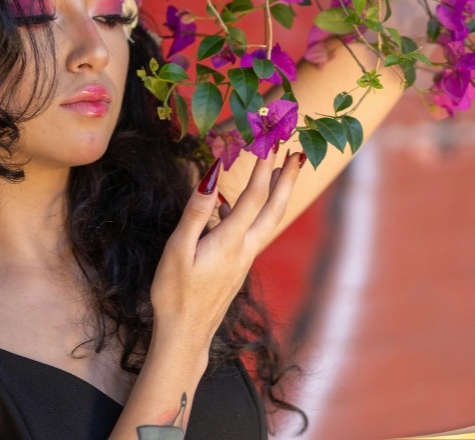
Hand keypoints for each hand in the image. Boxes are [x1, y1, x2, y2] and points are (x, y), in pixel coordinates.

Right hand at [149, 150, 302, 355]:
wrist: (186, 334)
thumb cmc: (175, 293)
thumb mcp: (178, 250)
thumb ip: (195, 212)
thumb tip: (210, 177)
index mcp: (231, 241)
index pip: (254, 195)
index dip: (263, 165)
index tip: (270, 140)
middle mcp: (245, 247)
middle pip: (274, 207)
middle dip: (287, 178)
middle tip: (298, 153)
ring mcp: (244, 257)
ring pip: (268, 219)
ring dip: (276, 192)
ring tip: (280, 171)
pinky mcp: (238, 264)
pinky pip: (253, 230)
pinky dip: (254, 210)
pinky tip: (234, 204)